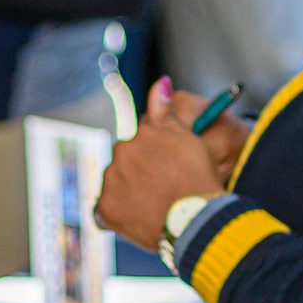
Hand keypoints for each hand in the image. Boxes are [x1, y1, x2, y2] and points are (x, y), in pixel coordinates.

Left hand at [93, 80, 228, 249]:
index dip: (157, 156)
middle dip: (141, 172)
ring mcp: (110, 182)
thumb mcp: (187, 137)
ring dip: (129, 192)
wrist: (196, 220)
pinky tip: (140, 218)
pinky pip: (106, 211)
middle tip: (165, 189)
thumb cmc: (197, 178)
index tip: (170, 170)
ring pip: (116, 184)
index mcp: (139, 135)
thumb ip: (166, 110)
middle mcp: (120, 154)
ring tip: (155, 206)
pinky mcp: (106, 210)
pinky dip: (119, 215)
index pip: (142, 141)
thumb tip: (160, 82)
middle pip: (127, 161)